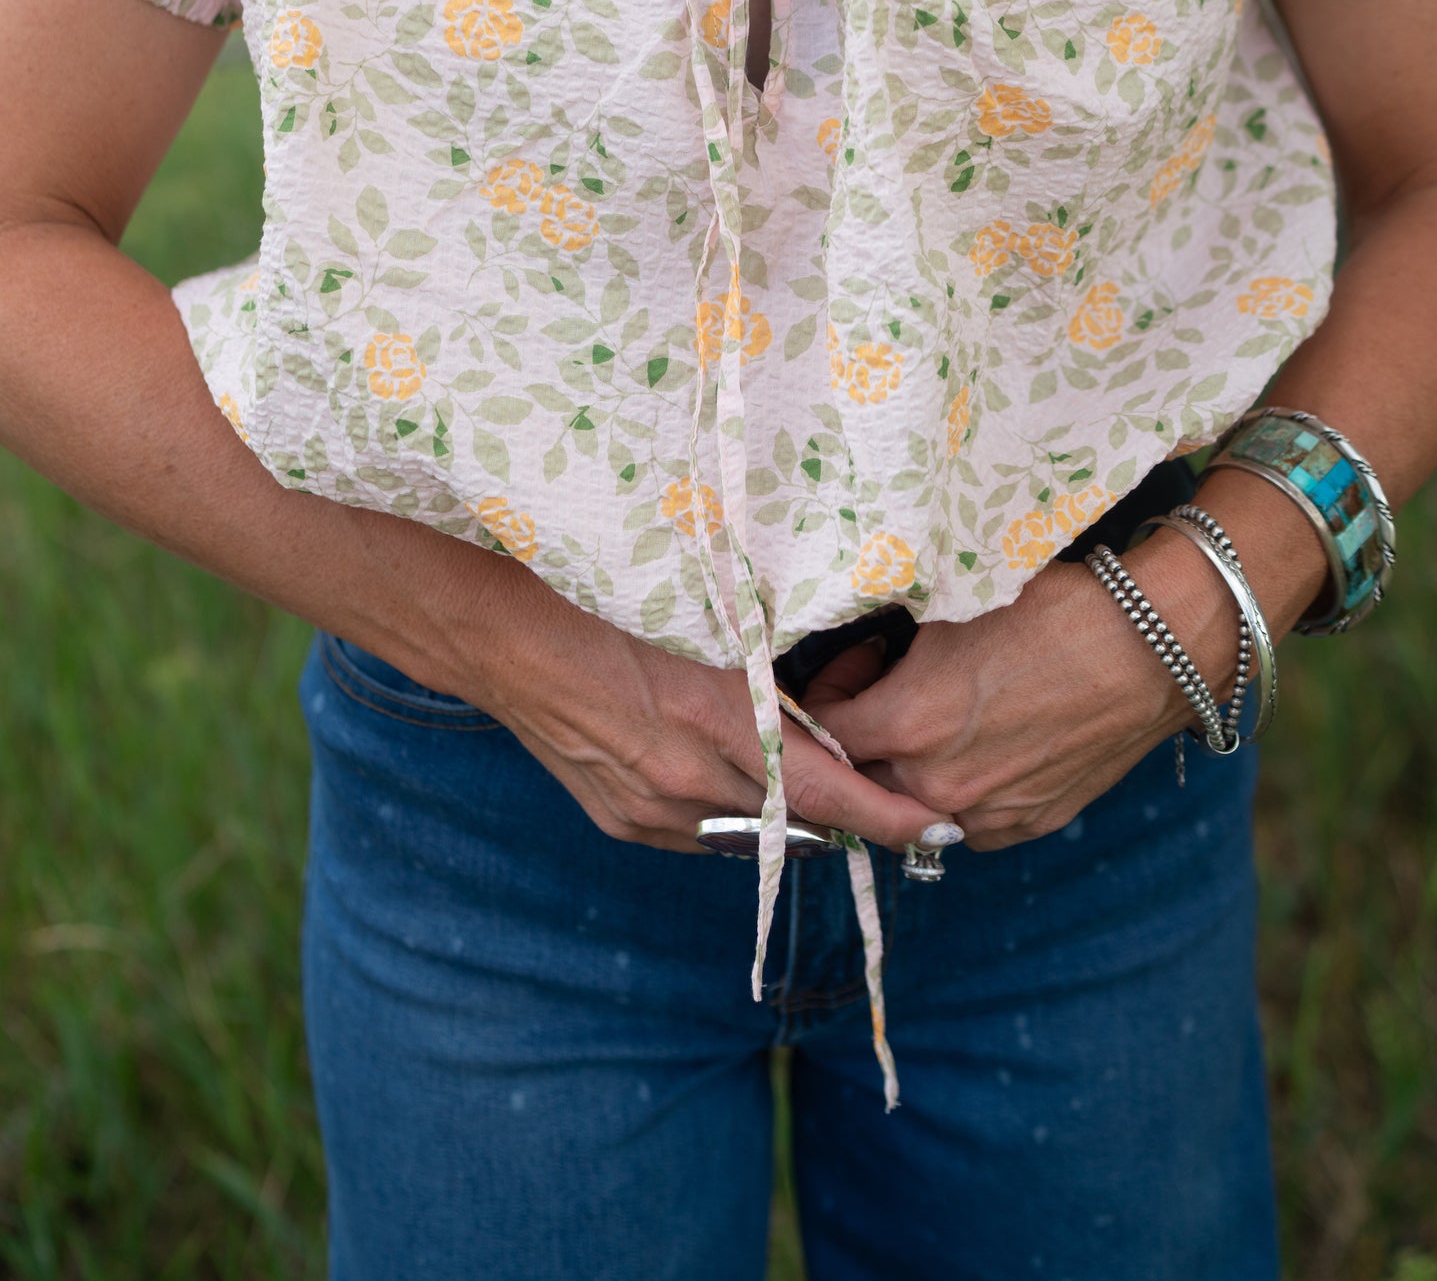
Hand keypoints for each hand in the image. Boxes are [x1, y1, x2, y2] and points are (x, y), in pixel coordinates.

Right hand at [428, 545, 951, 855]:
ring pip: (745, 830)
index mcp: (711, 721)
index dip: (882, 815)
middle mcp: (686, 782)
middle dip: (836, 814)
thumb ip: (755, 674)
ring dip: (777, 811)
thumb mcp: (695, 627)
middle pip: (790, 822)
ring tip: (796, 776)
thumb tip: (810, 699)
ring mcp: (649, 811)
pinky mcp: (620, 822)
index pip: (821, 787)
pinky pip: (697, 832)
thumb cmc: (598, 604)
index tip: (936, 829)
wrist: (499, 639)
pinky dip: (723, 809)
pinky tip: (718, 773)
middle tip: (881, 797)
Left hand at [804, 557, 1186, 852]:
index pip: (822, 736)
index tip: (856, 665)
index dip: (824, 697)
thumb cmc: (1050, 612)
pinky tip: (981, 739)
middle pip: (862, 775)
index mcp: (909, 726)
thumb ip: (890, 649)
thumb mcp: (949, 608)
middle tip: (886, 684)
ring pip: (913, 803)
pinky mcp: (1028, 825)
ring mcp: (987, 815)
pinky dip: (958, 787)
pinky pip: (966, 819)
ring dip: (908, 765)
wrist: (1148, 646)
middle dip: (861, 734)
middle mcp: (940, 786)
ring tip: (936, 713)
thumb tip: (859, 654)